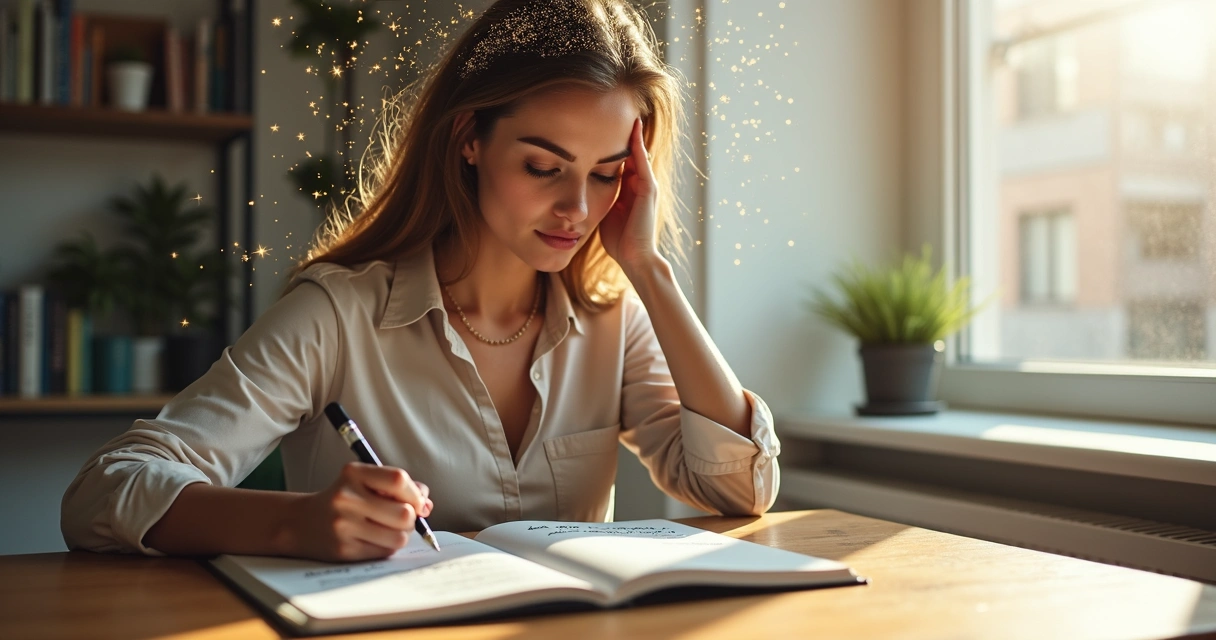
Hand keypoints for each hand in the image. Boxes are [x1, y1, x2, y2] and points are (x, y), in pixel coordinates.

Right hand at [281, 462, 432, 561]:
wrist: (301, 522)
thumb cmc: (344, 500)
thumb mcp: (365, 482)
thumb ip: (399, 488)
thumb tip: (427, 505)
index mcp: (354, 474)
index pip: (398, 480)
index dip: (416, 494)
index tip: (417, 502)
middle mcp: (346, 498)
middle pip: (404, 513)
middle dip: (411, 518)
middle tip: (401, 518)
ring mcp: (343, 526)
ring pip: (398, 537)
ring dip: (400, 535)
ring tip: (387, 529)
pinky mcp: (344, 550)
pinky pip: (384, 552)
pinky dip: (387, 547)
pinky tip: (373, 539)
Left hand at [599, 117, 661, 274]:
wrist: (634, 258)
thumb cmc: (619, 241)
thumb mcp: (606, 213)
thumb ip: (601, 199)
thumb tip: (583, 192)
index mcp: (630, 190)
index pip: (623, 162)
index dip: (614, 146)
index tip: (604, 129)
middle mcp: (641, 185)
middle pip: (633, 154)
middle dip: (626, 136)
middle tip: (620, 113)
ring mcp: (647, 186)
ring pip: (640, 154)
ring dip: (635, 135)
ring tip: (630, 115)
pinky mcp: (649, 190)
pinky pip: (643, 163)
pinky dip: (638, 147)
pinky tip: (633, 132)